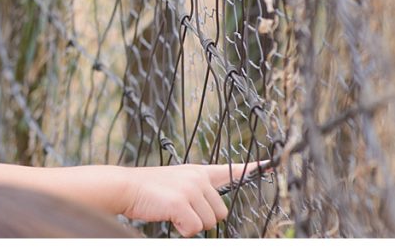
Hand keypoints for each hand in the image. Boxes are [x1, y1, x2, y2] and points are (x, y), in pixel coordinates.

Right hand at [120, 161, 270, 236]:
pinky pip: (193, 228)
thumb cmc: (149, 189)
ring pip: (208, 223)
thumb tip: (212, 212)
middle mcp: (197, 178)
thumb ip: (196, 190)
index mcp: (197, 172)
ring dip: (191, 224)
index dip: (250, 169)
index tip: (268, 164)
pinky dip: (182, 229)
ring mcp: (190, 189)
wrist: (125, 186)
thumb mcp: (176, 183)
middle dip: (203, 218)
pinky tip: (169, 217)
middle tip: (181, 210)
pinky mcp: (181, 202)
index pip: (229, 170)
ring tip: (172, 211)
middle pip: (220, 212)